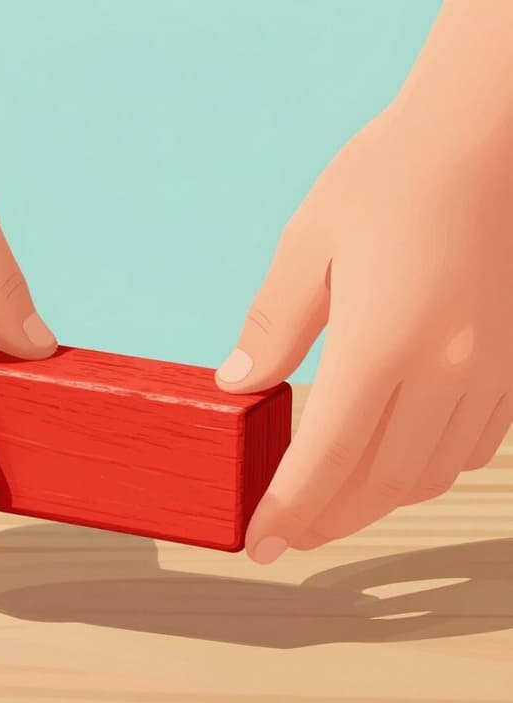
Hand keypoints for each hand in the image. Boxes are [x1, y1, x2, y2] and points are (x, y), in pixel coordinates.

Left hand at [216, 108, 512, 562]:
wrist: (484, 136)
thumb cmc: (389, 179)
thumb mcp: (309, 246)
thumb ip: (271, 327)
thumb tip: (238, 385)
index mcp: (382, 344)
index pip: (327, 458)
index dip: (289, 511)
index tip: (260, 544)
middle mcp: (444, 370)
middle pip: (378, 483)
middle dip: (326, 522)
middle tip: (287, 539)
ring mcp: (488, 372)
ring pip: (426, 476)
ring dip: (373, 506)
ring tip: (330, 511)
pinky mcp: (511, 366)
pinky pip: (469, 449)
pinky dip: (422, 475)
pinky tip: (393, 470)